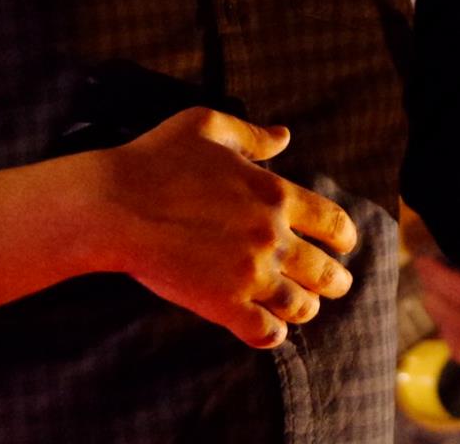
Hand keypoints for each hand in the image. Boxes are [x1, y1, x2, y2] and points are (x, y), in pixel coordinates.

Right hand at [97, 107, 356, 348]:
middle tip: (338, 286)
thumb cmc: (155, 159)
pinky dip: (274, 334)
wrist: (113, 205)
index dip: (345, 236)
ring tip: (304, 308)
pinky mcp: (224, 304)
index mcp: (275, 194)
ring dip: (306, 307)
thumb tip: (285, 135)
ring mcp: (250, 273)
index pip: (333, 222)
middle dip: (337, 280)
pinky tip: (271, 330)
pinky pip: (265, 331)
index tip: (346, 245)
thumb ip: (252, 135)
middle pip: (325, 269)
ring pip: (300, 304)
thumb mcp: (207, 126)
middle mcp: (272, 236)